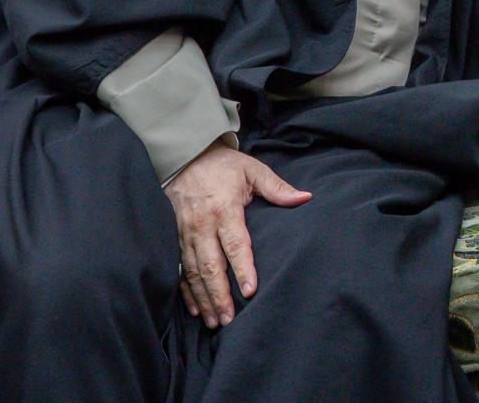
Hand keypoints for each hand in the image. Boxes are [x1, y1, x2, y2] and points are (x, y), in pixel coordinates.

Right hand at [164, 140, 311, 328]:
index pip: (235, 244)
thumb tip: (305, 198)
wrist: (185, 157)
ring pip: (193, 272)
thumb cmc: (224, 165)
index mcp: (224, 208)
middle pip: (210, 266)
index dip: (242, 268)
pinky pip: (178, 269)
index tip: (250, 290)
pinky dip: (185, 290)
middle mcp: (201, 225)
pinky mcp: (172, 237)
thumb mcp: (253, 170)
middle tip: (230, 320)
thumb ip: (277, 187)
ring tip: (215, 321)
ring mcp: (183, 233)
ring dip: (204, 298)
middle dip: (220, 295)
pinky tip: (195, 307)